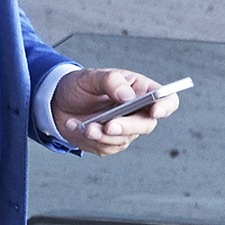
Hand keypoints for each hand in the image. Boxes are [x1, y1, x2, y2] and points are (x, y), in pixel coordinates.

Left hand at [51, 67, 180, 157]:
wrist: (58, 102)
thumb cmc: (80, 86)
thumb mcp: (91, 77)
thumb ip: (110, 81)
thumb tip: (127, 96)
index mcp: (140, 90)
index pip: (166, 99)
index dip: (166, 106)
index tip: (155, 111)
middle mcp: (137, 112)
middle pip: (146, 125)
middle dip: (127, 127)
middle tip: (109, 126)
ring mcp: (125, 130)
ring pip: (123, 139)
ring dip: (102, 135)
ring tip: (85, 125)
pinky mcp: (110, 143)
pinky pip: (106, 147)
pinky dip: (90, 139)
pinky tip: (76, 125)